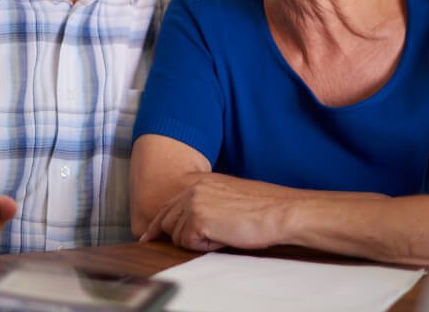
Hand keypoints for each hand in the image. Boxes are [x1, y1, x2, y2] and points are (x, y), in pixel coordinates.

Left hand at [139, 173, 286, 252]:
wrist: (280, 212)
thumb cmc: (263, 209)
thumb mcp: (228, 197)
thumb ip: (206, 203)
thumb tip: (190, 221)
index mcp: (200, 182)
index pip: (169, 205)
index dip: (158, 223)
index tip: (148, 236)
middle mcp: (192, 189)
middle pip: (167, 221)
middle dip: (180, 235)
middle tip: (208, 238)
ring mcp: (192, 204)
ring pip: (177, 235)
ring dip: (198, 241)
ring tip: (224, 233)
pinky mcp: (197, 220)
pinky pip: (189, 243)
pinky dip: (205, 246)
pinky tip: (224, 237)